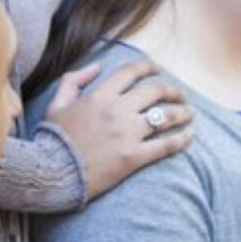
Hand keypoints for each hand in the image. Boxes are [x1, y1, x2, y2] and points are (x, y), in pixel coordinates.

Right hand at [46, 60, 192, 199]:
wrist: (51, 175)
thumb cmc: (52, 140)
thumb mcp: (56, 104)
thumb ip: (74, 80)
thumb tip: (96, 66)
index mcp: (100, 95)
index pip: (131, 72)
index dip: (149, 66)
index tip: (158, 69)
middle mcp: (117, 110)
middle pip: (155, 91)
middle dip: (172, 90)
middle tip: (180, 95)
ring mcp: (127, 134)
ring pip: (165, 116)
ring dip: (182, 113)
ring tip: (189, 114)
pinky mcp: (133, 157)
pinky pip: (165, 145)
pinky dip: (181, 139)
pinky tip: (189, 136)